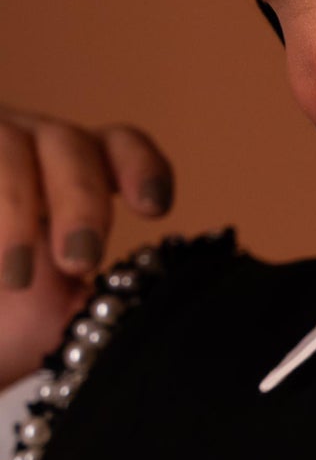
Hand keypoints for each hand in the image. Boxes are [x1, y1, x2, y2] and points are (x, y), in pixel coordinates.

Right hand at [0, 109, 175, 392]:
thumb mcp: (50, 317)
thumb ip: (96, 301)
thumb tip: (140, 301)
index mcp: (68, 175)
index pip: (117, 145)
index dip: (142, 166)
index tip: (156, 209)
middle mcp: (22, 147)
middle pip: (66, 143)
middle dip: (80, 200)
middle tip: (79, 261)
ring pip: (6, 149)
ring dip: (16, 209)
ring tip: (14, 276)